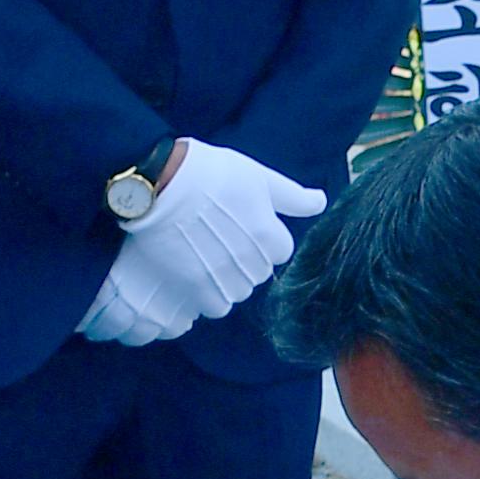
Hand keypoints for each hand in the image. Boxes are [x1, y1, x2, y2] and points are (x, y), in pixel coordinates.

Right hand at [83, 138, 322, 345]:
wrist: (158, 182)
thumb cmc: (208, 172)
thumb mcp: (257, 176)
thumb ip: (291, 196)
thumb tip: (321, 201)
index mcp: (268, 235)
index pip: (281, 251)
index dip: (263, 236)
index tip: (242, 223)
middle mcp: (250, 262)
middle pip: (258, 273)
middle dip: (245, 259)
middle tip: (219, 236)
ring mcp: (221, 278)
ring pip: (237, 293)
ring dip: (226, 280)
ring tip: (203, 255)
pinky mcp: (192, 288)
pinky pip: (212, 306)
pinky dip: (207, 294)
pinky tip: (193, 272)